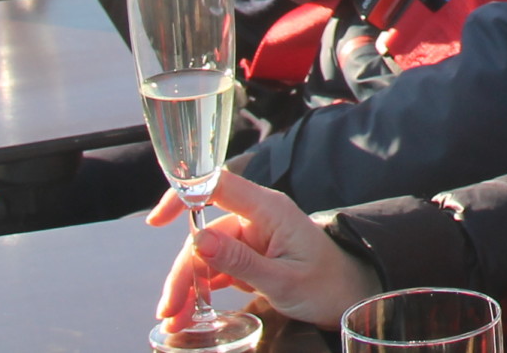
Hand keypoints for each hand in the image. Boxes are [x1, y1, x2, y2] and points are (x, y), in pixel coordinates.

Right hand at [153, 170, 379, 331]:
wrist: (350, 297)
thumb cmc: (326, 285)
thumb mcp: (282, 280)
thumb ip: (240, 261)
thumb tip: (198, 240)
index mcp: (270, 209)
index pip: (218, 187)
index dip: (184, 196)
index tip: (156, 221)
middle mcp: (258, 217)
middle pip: (205, 233)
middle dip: (183, 271)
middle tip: (168, 309)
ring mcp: (253, 236)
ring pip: (206, 254)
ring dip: (188, 285)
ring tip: (174, 319)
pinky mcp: (250, 254)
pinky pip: (216, 266)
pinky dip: (201, 289)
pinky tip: (189, 312)